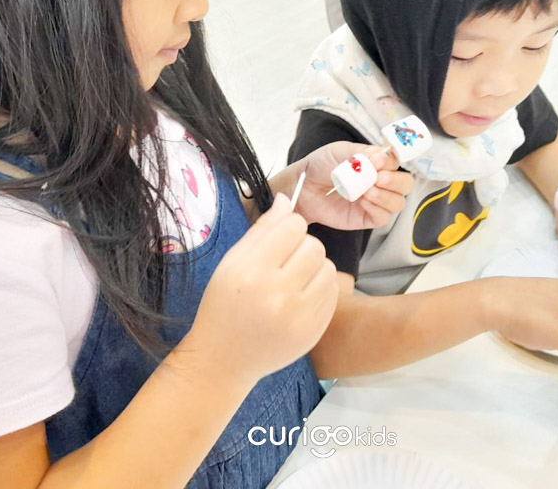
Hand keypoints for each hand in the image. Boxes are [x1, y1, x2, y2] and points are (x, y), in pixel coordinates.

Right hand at [188, 194, 338, 382]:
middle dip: (302, 247)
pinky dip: (320, 288)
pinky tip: (300, 297)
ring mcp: (299, 317)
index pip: (293, 227)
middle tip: (285, 261)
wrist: (225, 358)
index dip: (288, 228)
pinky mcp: (314, 332)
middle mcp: (277, 294)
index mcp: (252, 272)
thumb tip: (287, 199)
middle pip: (314, 246)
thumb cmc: (224, 304)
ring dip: (314, 267)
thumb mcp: (232, 262)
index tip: (278, 240)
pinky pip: (332, 293)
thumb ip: (262, 230)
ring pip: (329, 268)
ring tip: (293, 279)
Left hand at [293, 142, 413, 230]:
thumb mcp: (339, 151)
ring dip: (385, 196)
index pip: (398, 162)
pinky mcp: (366, 217)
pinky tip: (362, 201)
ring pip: (398, 202)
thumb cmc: (321, 165)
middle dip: (396, 181)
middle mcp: (380, 182)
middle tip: (378, 178)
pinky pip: (383, 217)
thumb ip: (361, 153)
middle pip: (406, 184)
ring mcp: (375, 201)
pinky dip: (376, 208)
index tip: (378, 161)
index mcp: (377, 162)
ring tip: (366, 190)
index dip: (392, 162)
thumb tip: (381, 158)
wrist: (304, 186)